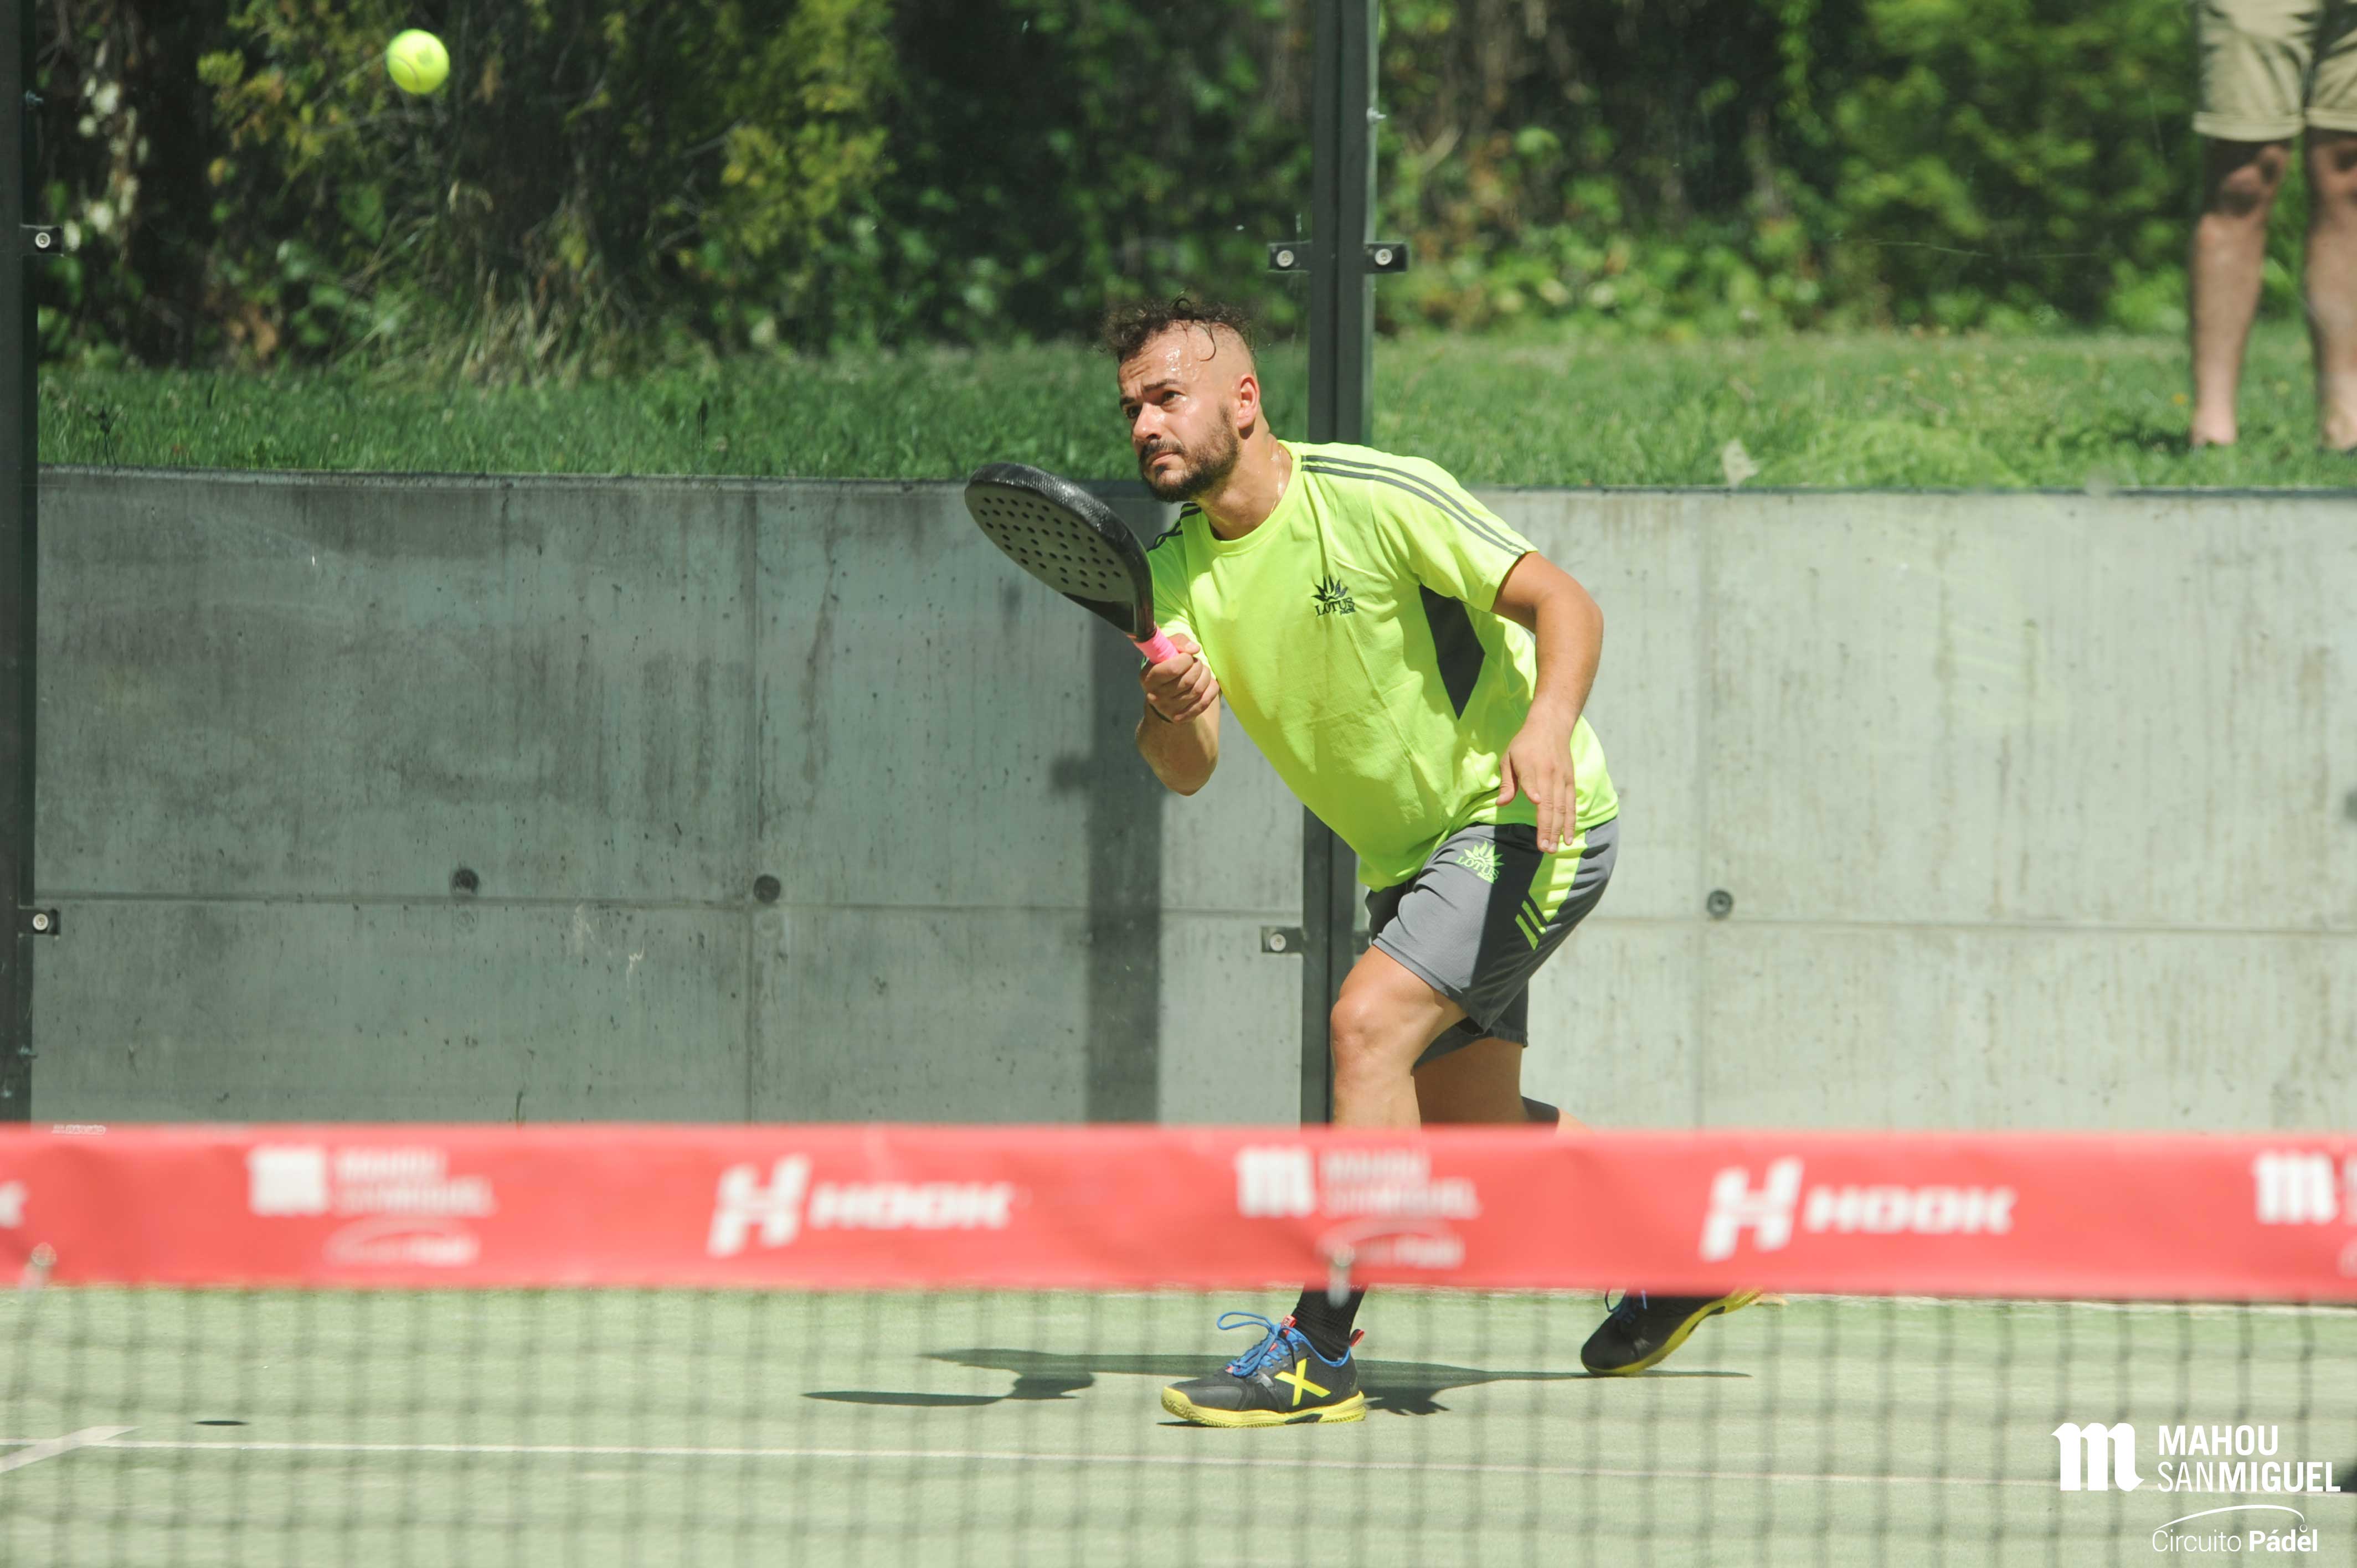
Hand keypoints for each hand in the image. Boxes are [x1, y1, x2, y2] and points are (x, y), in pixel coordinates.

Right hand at [1140, 630, 1218, 722]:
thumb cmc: (1168, 666)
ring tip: (1202, 672)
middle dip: (1198, 667)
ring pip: (1198, 690)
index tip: (1187, 657)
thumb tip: (1194, 649)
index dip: (1186, 659)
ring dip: (1205, 676)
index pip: (1173, 668)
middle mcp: (1155, 696)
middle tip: (1196, 664)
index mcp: (1148, 678)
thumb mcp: (1167, 649)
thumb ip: (1179, 642)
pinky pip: (1204, 702)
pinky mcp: (1181, 718)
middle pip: (1188, 680)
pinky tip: (1207, 684)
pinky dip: (1211, 690)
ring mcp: (1168, 709)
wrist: (1165, 693)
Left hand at [1498, 711, 1576, 853]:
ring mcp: (1562, 779)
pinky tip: (1568, 837)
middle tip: (1544, 849)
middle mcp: (1549, 774)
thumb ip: (1507, 782)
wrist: (1551, 726)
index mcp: (1530, 766)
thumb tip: (1501, 804)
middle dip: (1547, 827)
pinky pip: (1571, 805)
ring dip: (1558, 830)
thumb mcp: (1509, 757)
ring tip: (1554, 848)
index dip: (1534, 790)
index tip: (1536, 803)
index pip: (1532, 780)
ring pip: (1562, 808)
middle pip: (1549, 803)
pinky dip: (1570, 822)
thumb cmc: (1525, 744)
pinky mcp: (1570, 782)